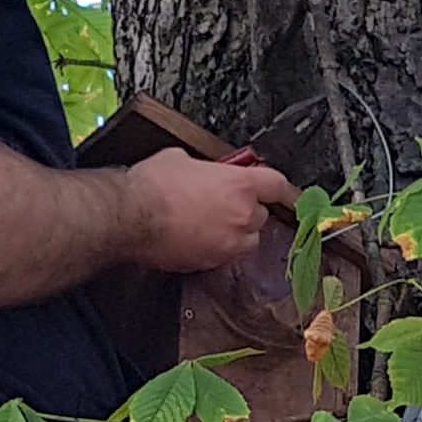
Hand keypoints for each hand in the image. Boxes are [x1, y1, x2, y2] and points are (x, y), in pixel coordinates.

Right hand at [120, 146, 296, 272]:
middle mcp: (242, 216)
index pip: (277, 185)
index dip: (283, 189)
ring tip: (207, 222)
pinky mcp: (210, 263)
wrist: (131, 216)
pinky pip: (223, 255)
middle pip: (260, 216)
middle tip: (221, 202)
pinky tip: (192, 237)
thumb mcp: (182, 159)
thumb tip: (203, 171)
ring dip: (234, 232)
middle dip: (245, 210)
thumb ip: (206, 167)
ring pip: (245, 240)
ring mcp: (228, 243)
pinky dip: (214, 248)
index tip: (290, 195)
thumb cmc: (153, 184)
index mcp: (241, 185)